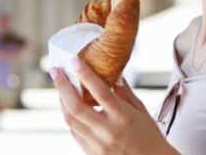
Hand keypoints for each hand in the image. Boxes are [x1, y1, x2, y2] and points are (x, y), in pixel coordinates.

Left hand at [50, 58, 178, 154]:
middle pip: (75, 106)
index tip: (73, 60)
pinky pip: (74, 132)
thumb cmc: (150, 136)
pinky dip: (69, 116)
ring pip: (70, 120)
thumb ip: (124, 91)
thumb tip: (112, 73)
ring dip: (62, 100)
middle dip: (62, 86)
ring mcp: (97, 144)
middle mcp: (108, 131)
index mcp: (123, 117)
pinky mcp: (91, 153)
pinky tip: (69, 106)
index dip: (84, 74)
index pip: (99, 92)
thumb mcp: (141, 110)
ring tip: (60, 86)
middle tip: (55, 71)